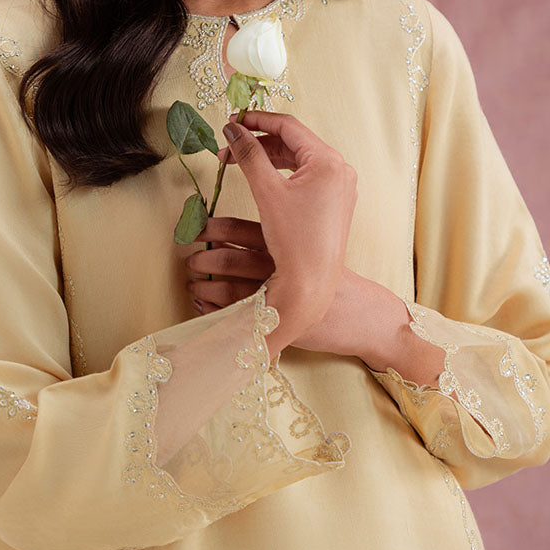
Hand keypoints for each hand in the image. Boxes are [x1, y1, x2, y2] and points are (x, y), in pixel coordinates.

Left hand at [184, 217, 396, 359]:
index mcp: (284, 241)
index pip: (238, 229)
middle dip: (202, 259)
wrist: (359, 312)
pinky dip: (212, 309)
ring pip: (226, 288)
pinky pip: (232, 315)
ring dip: (202, 286)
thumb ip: (276, 238)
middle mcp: (277, 265)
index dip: (211, 229)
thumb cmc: (330, 279)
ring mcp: (275, 295)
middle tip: (190, 259)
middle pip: (227, 259)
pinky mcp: (275, 321)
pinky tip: (204, 305)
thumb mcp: (306, 248)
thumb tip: (233, 237)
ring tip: (193, 284)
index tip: (194, 230)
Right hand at [188, 108, 358, 338]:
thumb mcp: (266, 191)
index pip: (289, 126)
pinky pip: (306, 176)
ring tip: (237, 162)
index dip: (257, 120)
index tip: (231, 121)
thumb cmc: (293, 239)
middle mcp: (340, 169)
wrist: (311, 284)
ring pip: (299, 159)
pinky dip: (282, 173)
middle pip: (294, 141)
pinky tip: (261, 177)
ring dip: (268, 157)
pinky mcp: (335, 203)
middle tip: (228, 146)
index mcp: (328, 161)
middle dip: (259, 142)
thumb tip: (232, 128)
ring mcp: (340, 187)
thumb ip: (248, 153)